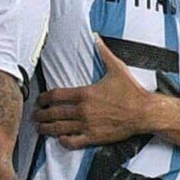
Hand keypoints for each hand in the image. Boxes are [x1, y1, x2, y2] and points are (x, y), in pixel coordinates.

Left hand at [36, 37, 163, 147]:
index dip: (42, 99)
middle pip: (53, 113)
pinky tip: (60, 138)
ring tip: (40, 128)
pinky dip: (63, 141)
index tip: (39, 101)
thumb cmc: (132, 92)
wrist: (144, 112)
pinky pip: (73, 142)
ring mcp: (87, 125)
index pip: (55, 96)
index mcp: (85, 93)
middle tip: (35, 115)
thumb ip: (104, 53)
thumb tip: (97, 38)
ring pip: (59, 128)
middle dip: (40, 115)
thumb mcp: (117, 68)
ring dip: (46, 128)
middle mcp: (83, 110)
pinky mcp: (94, 137)